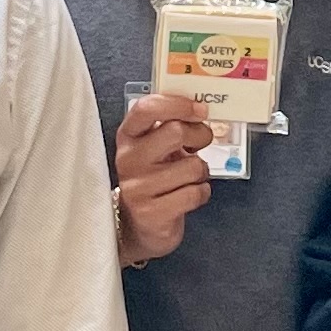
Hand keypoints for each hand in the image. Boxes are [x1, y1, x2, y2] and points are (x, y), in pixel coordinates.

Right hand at [112, 96, 215, 264]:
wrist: (138, 227)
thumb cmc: (153, 179)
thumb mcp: (153, 147)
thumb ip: (169, 125)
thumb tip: (199, 108)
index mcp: (128, 137)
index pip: (147, 109)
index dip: (177, 104)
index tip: (199, 109)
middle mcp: (129, 159)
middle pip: (175, 132)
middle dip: (199, 136)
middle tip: (199, 144)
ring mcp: (139, 187)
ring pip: (192, 166)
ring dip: (201, 171)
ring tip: (190, 177)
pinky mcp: (152, 213)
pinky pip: (195, 193)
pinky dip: (201, 193)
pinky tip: (189, 195)